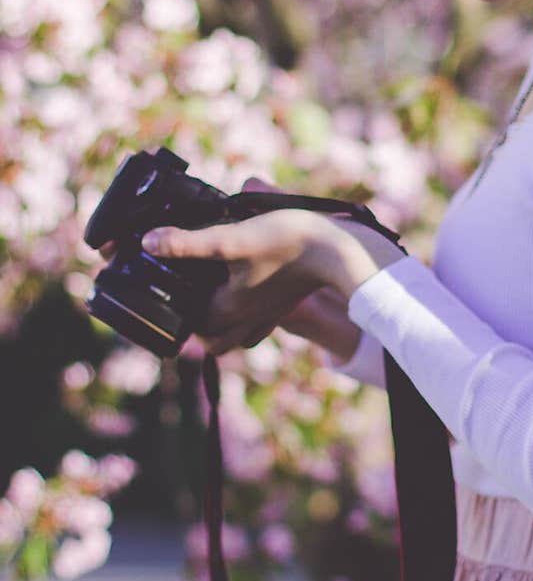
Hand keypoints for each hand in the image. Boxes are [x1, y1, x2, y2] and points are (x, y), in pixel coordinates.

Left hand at [118, 178, 342, 355]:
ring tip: (209, 298)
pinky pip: (256, 328)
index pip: (187, 325)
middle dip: (194, 325)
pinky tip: (242, 294)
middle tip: (185, 295)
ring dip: (218, 327)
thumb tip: (148, 243)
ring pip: (233, 338)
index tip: (162, 285)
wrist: (336, 249)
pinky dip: (243, 320)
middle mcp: (245, 322)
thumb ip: (186, 243)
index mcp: (227, 311)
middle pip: (210, 341)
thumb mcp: (229, 239)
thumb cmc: (286, 243)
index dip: (171, 309)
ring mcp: (266, 318)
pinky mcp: (282, 307)